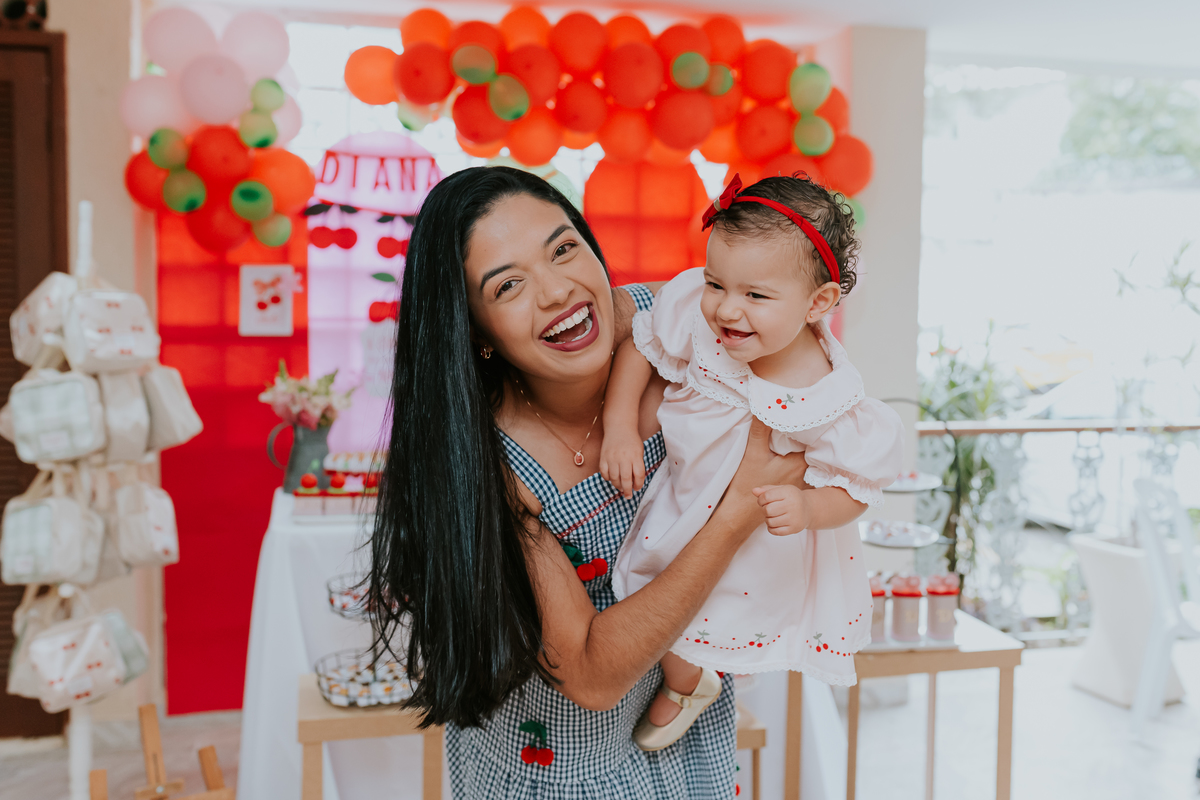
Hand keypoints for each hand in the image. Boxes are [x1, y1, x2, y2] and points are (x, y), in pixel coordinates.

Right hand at [600, 432, 645, 498]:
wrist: (619, 427)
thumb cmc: (632, 440)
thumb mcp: (639, 451)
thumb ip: (638, 466)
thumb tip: (634, 482)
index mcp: (636, 456)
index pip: (638, 476)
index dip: (638, 485)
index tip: (637, 488)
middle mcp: (624, 458)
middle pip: (625, 480)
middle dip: (627, 491)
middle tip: (628, 496)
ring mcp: (612, 458)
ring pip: (614, 478)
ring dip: (617, 485)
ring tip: (620, 487)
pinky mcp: (603, 457)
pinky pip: (604, 473)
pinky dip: (608, 478)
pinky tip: (612, 478)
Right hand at [714, 418, 809, 535]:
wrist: (740, 513)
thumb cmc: (746, 483)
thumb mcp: (752, 453)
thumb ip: (760, 430)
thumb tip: (763, 406)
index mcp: (798, 462)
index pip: (810, 438)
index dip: (805, 425)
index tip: (799, 413)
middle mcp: (804, 472)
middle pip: (809, 447)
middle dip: (803, 434)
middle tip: (794, 419)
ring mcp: (801, 481)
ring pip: (805, 457)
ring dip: (800, 447)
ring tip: (790, 434)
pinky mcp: (793, 488)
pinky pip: (801, 468)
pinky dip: (796, 459)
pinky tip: (785, 453)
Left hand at [752, 484, 808, 535]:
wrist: (809, 509)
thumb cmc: (791, 498)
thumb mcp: (781, 489)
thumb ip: (766, 490)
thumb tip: (754, 491)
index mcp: (789, 492)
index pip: (766, 496)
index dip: (760, 499)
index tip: (763, 501)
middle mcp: (793, 505)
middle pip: (768, 510)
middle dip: (764, 510)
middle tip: (769, 508)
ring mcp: (794, 518)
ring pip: (770, 522)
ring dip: (767, 519)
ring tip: (773, 515)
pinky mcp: (794, 529)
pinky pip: (775, 531)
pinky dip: (771, 528)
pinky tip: (775, 523)